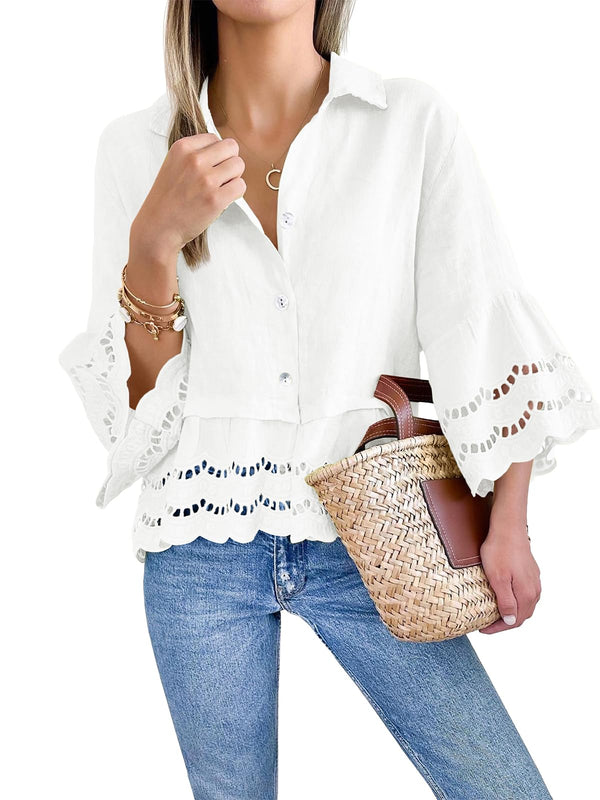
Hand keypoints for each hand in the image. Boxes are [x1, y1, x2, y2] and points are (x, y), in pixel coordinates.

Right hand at [131, 133, 246, 260]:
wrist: (158, 227)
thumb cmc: (168, 199)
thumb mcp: (173, 165)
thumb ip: (195, 154)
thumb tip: (223, 149)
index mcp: (182, 148)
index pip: (214, 138)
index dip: (217, 153)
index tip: (209, 167)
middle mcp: (194, 160)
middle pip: (231, 148)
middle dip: (229, 161)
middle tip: (220, 177)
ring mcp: (205, 180)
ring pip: (239, 165)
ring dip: (234, 177)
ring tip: (220, 188)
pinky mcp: (215, 199)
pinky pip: (241, 186)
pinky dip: (236, 193)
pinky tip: (223, 199)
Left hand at [478, 517, 541, 634]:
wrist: (508, 528)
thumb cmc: (500, 551)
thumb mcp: (498, 579)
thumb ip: (506, 602)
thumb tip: (511, 621)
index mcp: (526, 594)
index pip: (515, 621)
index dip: (498, 628)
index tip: (483, 629)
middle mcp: (534, 590)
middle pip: (522, 615)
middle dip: (506, 622)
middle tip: (488, 624)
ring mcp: (534, 580)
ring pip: (525, 605)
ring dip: (512, 612)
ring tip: (495, 613)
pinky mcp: (531, 572)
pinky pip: (526, 593)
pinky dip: (516, 600)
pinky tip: (506, 597)